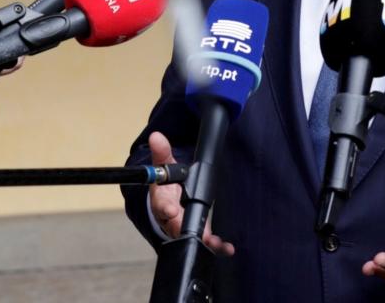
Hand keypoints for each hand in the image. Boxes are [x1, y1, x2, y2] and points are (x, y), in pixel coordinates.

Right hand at [147, 132, 234, 255]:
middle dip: (185, 229)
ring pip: (192, 237)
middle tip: (197, 232)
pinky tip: (228, 248)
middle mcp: (171, 219)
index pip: (160, 205)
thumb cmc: (167, 184)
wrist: (170, 199)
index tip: (169, 210)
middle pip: (176, 226)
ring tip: (215, 242)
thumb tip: (156, 137)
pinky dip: (217, 246)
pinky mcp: (198, 232)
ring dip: (204, 241)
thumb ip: (162, 153)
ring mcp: (184, 227)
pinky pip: (206, 241)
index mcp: (161, 201)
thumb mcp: (165, 166)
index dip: (164, 209)